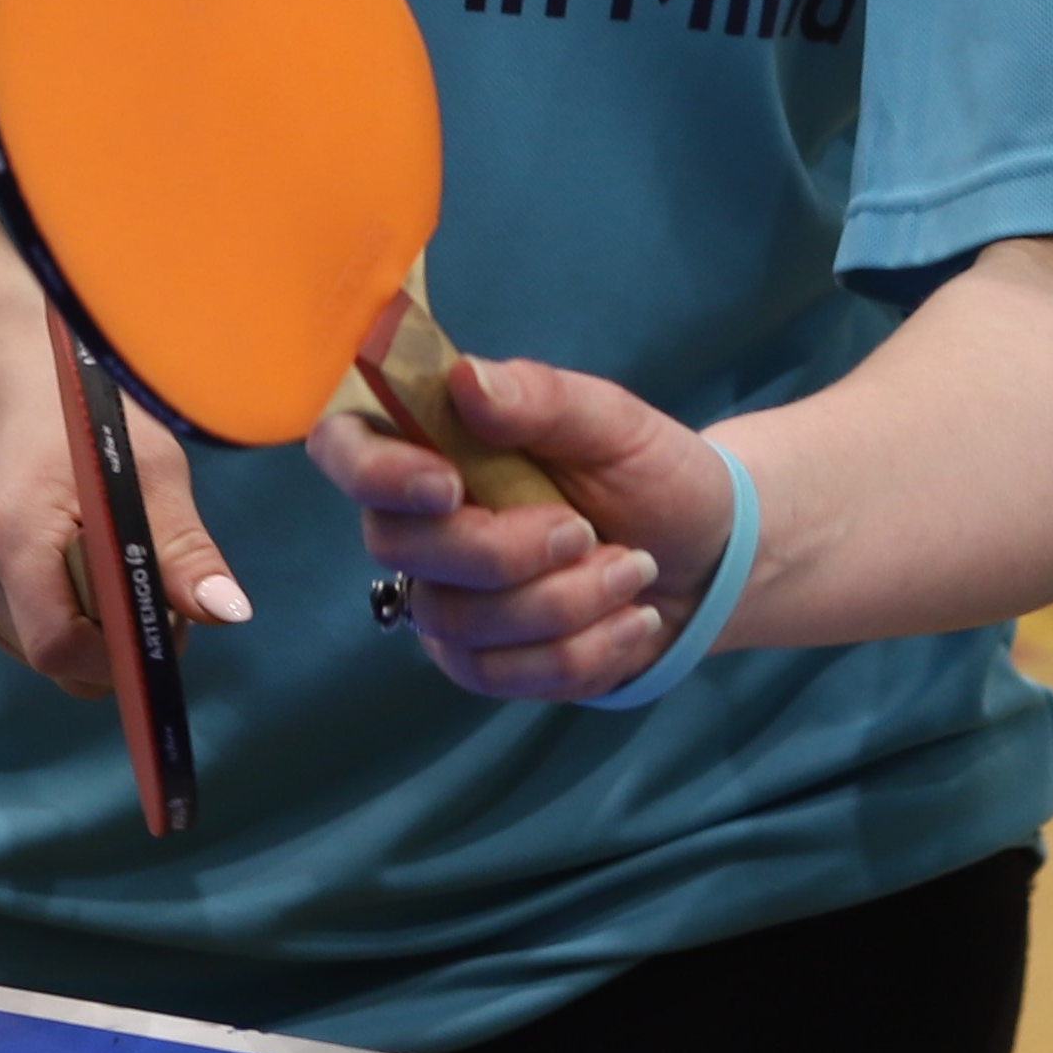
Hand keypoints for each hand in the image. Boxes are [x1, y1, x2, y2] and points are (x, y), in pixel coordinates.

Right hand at [0, 335, 248, 700]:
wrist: (26, 391)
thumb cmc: (96, 421)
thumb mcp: (153, 472)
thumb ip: (185, 550)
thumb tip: (229, 612)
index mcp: (10, 535)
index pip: (58, 646)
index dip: (121, 652)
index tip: (168, 624)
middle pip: (58, 659)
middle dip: (120, 644)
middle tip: (160, 589)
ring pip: (50, 657)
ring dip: (100, 634)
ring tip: (123, 567)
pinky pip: (35, 641)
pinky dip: (75, 623)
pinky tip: (87, 571)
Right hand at [309, 353, 731, 703]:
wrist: (706, 556)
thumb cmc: (648, 471)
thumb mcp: (610, 420)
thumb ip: (538, 397)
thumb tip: (464, 378)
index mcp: (436, 443)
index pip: (345, 447)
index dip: (375, 471)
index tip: (448, 485)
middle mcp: (422, 523)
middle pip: (401, 548)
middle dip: (504, 551)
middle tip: (584, 531)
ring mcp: (446, 599)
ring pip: (459, 623)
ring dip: (563, 602)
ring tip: (633, 569)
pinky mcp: (481, 662)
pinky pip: (505, 675)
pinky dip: (584, 650)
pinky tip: (633, 618)